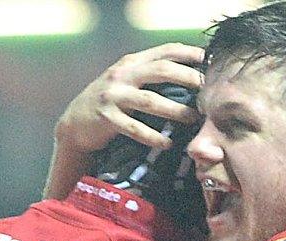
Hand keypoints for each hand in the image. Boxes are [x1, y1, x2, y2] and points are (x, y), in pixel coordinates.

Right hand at [51, 43, 203, 184]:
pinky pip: (135, 128)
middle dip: (188, 79)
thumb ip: (150, 74)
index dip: (189, 54)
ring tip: (193, 119)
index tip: (210, 61)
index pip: (164, 51)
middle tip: (208, 91)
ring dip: (175, 110)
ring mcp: (113, 96)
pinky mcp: (107, 119)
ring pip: (150, 100)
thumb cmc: (110, 101)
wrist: (75, 122)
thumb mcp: (127, 80)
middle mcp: (122, 75)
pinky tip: (168, 143)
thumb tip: (190, 76)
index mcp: (131, 62)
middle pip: (161, 71)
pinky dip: (153, 137)